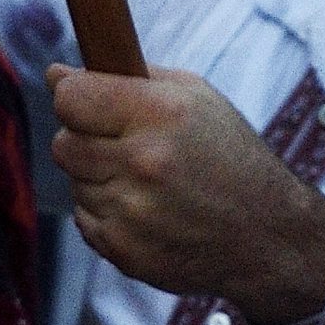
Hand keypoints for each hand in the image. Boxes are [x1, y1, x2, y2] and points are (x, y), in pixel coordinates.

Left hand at [49, 62, 324, 324]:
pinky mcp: (124, 249)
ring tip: (147, 183)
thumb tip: (56, 75)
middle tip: (125, 146)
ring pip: (74, 183)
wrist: (268, 236)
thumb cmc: (230, 157)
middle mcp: (144, 162)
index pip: (70, 99)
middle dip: (85, 142)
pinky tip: (147, 212)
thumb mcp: (196, 98)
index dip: (72, 98)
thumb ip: (125, 77)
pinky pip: (84, 220)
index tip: (85, 102)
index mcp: (161, 114)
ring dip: (99, 180)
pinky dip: (106, 215)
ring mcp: (132, 211)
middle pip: (63, 144)